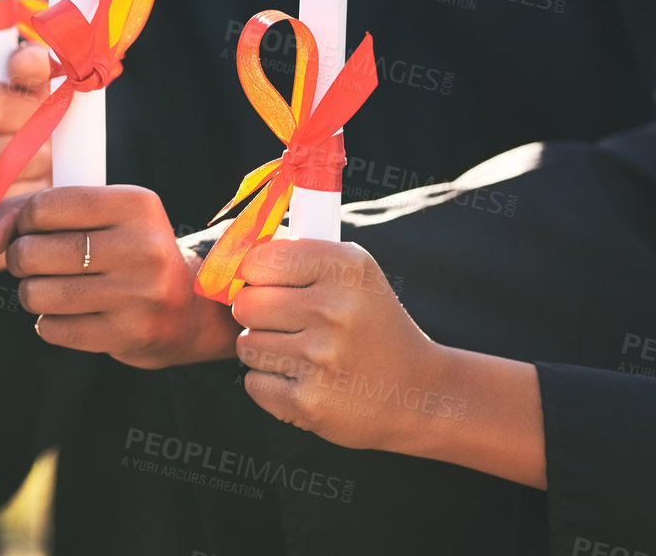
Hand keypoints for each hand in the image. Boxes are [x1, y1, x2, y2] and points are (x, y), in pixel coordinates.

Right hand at [0, 44, 51, 273]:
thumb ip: (29, 68)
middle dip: (35, 157)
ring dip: (31, 194)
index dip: (33, 112)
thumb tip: (31, 62)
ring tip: (42, 182)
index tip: (50, 114)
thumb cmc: (9, 125)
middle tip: (51, 155)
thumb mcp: (19, 88)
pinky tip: (25, 212)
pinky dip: (15, 230)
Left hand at [0, 185, 237, 368]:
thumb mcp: (96, 215)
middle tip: (35, 261)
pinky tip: (72, 313)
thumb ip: (32, 212)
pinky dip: (49, 321)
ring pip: (37, 293)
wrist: (187, 308)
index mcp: (136, 204)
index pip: (46, 206)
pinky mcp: (130, 335)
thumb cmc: (124, 250)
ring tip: (52, 287)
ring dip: (31, 292)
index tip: (26, 229)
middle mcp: (142, 247)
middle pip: (33, 251)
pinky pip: (52, 328)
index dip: (20, 219)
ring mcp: (139, 295)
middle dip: (20, 258)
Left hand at [232, 240, 459, 451]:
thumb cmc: (371, 325)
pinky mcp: (310, 403)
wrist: (419, 393)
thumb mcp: (353, 274)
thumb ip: (297, 254)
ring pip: (246, 345)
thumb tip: (235, 251)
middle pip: (245, 304)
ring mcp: (321, 359)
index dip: (254, 274)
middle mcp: (333, 310)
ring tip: (300, 353)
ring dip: (263, 351)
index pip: (257, 260)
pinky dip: (270, 385)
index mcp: (344, 268)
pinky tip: (303, 381)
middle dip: (256, 314)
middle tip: (282, 322)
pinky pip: (254, 383)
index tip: (267, 284)